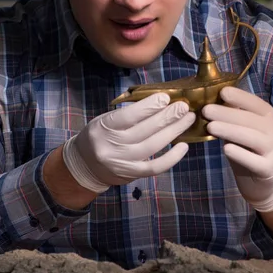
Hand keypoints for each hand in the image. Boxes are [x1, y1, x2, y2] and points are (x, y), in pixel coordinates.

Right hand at [63, 93, 195, 192]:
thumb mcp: (105, 119)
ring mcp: (122, 162)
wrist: (85, 165)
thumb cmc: (100, 136)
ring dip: (173, 131)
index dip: (149, 107)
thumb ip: (128, 113)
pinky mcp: (132, 175)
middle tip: (183, 107)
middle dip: (168, 116)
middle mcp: (112, 146)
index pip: (128, 116)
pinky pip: (155, 167)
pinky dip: (172, 158)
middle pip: (144, 130)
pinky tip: (184, 146)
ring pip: (153, 146)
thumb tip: (159, 102)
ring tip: (187, 119)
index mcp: (103, 127)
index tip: (166, 97)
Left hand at [202, 86, 272, 212]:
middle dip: (227, 114)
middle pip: (252, 120)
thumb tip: (216, 100)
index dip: (240, 97)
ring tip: (210, 127)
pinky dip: (239, 154)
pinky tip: (226, 149)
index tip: (222, 92)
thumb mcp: (246, 131)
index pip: (257, 104)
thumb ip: (236, 118)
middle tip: (206, 110)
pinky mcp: (269, 170)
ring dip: (229, 130)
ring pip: (251, 138)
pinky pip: (253, 160)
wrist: (267, 184)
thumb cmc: (252, 152)